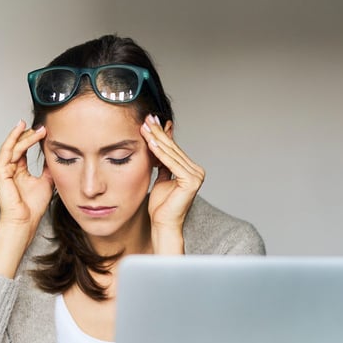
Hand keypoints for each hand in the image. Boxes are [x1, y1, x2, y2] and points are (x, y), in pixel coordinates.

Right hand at [0, 120, 53, 276]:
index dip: (33, 139)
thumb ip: (48, 168)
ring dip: (25, 135)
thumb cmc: (32, 207)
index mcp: (18, 170)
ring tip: (38, 129)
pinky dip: (16, 140)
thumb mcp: (46, 181)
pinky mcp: (0, 172)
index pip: (23, 149)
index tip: (46, 131)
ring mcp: (3, 169)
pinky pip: (8, 151)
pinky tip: (24, 132)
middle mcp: (8, 168)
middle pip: (17, 145)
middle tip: (43, 127)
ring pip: (13, 146)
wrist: (24, 222)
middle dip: (29, 134)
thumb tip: (55, 156)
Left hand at [142, 115, 203, 251]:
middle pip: (173, 149)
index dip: (161, 135)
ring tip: (145, 127)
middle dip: (158, 133)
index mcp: (192, 170)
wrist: (163, 224)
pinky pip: (171, 164)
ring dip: (156, 139)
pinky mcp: (191, 181)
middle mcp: (197, 171)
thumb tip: (159, 146)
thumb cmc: (161, 206)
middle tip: (146, 118)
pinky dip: (160, 153)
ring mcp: (196, 176)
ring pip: (171, 154)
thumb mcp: (161, 179)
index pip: (173, 149)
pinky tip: (150, 142)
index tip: (149, 122)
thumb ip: (163, 164)